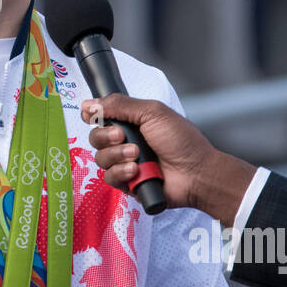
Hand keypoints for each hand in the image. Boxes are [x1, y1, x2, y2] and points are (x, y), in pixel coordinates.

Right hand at [80, 94, 254, 226]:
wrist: (196, 172)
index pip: (100, 116)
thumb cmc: (182, 141)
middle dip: (105, 136)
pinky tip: (136, 170)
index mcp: (131, 122)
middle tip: (122, 136)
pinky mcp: (127, 183)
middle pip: (95, 137)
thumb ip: (120, 105)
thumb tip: (90, 103)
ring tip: (137, 155)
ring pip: (100, 158)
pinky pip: (109, 178)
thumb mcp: (152, 112)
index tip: (92, 115)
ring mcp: (125, 163)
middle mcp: (125, 141)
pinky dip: (121, 172)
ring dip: (117, 155)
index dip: (92, 116)